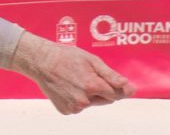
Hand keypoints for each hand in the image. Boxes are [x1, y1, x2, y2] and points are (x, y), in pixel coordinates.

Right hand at [11, 32, 134, 114]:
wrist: (42, 62)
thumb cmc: (66, 57)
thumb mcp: (92, 60)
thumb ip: (111, 75)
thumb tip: (127, 86)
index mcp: (92, 86)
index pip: (116, 94)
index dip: (118, 87)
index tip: (119, 83)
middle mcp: (84, 100)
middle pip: (106, 100)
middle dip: (103, 90)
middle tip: (90, 75)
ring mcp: (74, 107)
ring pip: (92, 103)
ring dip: (90, 95)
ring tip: (77, 79)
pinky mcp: (66, 111)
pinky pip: (80, 106)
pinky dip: (78, 98)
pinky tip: (70, 87)